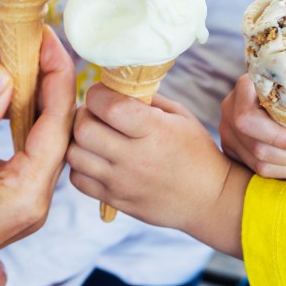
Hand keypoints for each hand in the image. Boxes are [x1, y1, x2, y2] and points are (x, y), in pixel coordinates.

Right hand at [0, 27, 74, 285]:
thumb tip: (3, 72)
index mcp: (27, 193)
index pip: (59, 122)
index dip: (56, 74)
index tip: (47, 38)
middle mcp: (32, 197)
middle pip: (47, 125)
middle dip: (29, 81)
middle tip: (16, 43)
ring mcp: (15, 197)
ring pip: (20, 134)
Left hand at [68, 85, 235, 230]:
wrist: (210, 199)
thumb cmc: (196, 152)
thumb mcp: (180, 116)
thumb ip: (146, 99)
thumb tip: (114, 85)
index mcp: (154, 131)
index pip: (108, 106)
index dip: (97, 94)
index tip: (102, 93)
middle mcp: (135, 158)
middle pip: (83, 129)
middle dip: (84, 115)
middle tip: (95, 115)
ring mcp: (122, 182)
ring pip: (74, 154)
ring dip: (79, 141)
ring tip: (95, 137)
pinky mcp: (114, 200)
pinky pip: (77, 180)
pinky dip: (81, 166)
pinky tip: (96, 159)